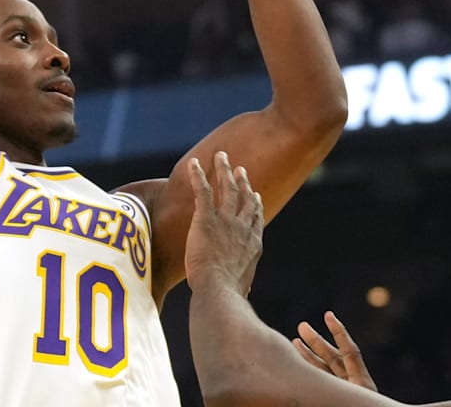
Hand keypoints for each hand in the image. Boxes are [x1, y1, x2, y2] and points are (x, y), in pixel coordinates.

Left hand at [185, 151, 264, 293]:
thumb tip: (243, 294)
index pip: (256, 218)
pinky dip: (198, 175)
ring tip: (222, 156)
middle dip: (242, 181)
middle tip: (240, 169)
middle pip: (244, 198)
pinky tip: (194, 163)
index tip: (255, 195)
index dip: (255, 204)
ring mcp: (225, 220)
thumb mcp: (241, 287)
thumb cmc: (228, 294)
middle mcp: (242, 227)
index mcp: (252, 243)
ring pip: (226, 188)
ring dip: (224, 171)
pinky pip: (202, 191)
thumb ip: (242, 283)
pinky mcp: (206, 218)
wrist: (219, 289)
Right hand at [292, 311, 378, 391]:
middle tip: (302, 326)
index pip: (350, 351)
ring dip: (308, 355)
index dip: (339, 331)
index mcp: (362, 382)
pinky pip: (321, 384)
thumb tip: (320, 375)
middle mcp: (353, 385)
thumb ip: (342, 377)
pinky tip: (296, 364)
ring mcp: (344, 393)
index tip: (328, 314)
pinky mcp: (334, 401)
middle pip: (334, 358)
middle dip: (316, 341)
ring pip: (324, 371)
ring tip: (295, 341)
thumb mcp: (356, 396)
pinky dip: (309, 373)